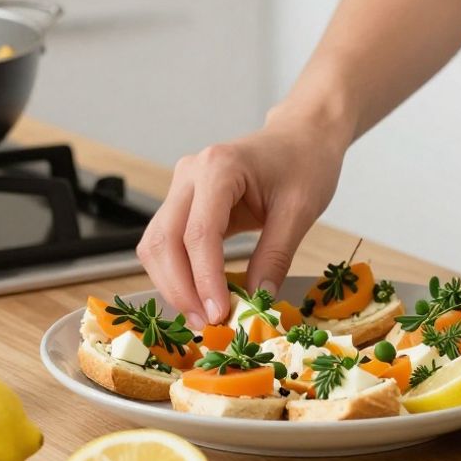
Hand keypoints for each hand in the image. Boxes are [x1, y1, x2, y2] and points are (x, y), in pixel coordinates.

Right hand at [137, 113, 346, 327]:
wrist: (302, 136)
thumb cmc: (305, 163)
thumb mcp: (300, 211)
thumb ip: (275, 256)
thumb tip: (257, 300)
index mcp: (219, 167)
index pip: (198, 233)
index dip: (204, 279)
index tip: (219, 313)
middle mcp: (190, 174)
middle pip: (163, 241)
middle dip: (180, 288)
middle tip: (206, 324)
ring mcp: (182, 187)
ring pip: (156, 245)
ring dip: (172, 285)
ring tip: (202, 316)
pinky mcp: (183, 203)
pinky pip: (167, 243)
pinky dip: (177, 273)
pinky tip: (199, 296)